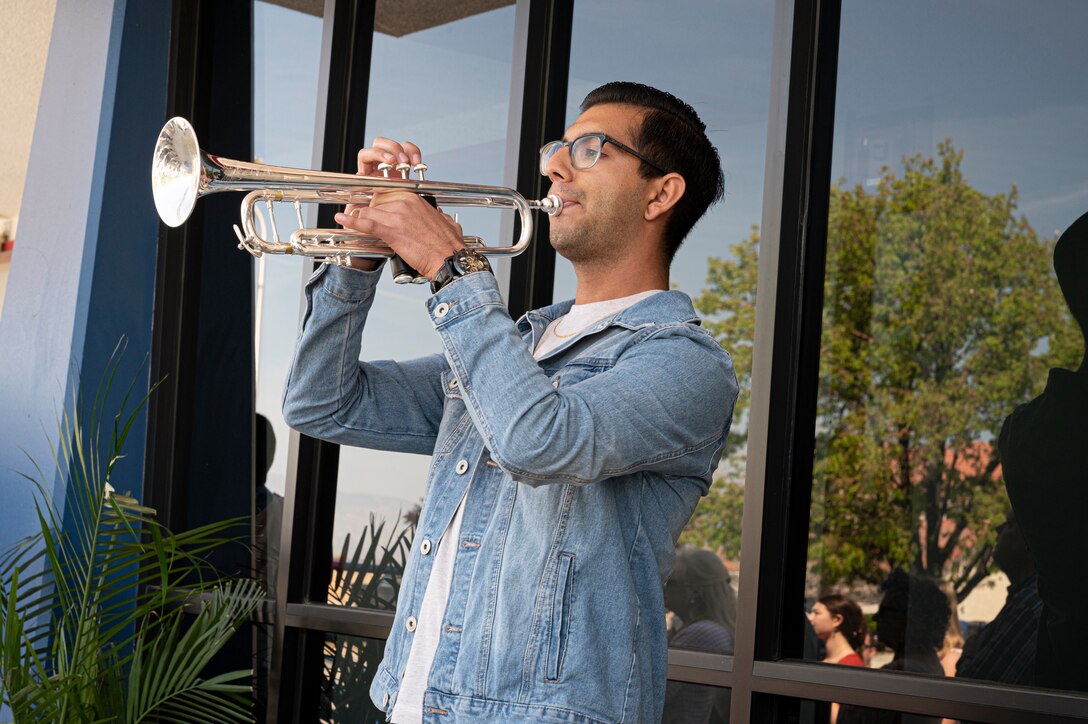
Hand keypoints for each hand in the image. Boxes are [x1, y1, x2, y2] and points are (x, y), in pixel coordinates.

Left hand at [337, 139, 464, 276]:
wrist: (449, 259)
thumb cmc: (447, 245)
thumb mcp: (445, 222)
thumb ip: (438, 215)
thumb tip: (439, 216)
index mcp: (416, 199)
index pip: (388, 194)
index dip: (379, 204)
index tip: (374, 209)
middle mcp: (405, 203)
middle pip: (376, 202)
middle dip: (369, 212)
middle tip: (362, 219)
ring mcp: (397, 216)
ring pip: (370, 212)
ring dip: (360, 218)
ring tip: (350, 222)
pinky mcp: (391, 230)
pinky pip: (366, 223)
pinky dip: (352, 221)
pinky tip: (342, 220)